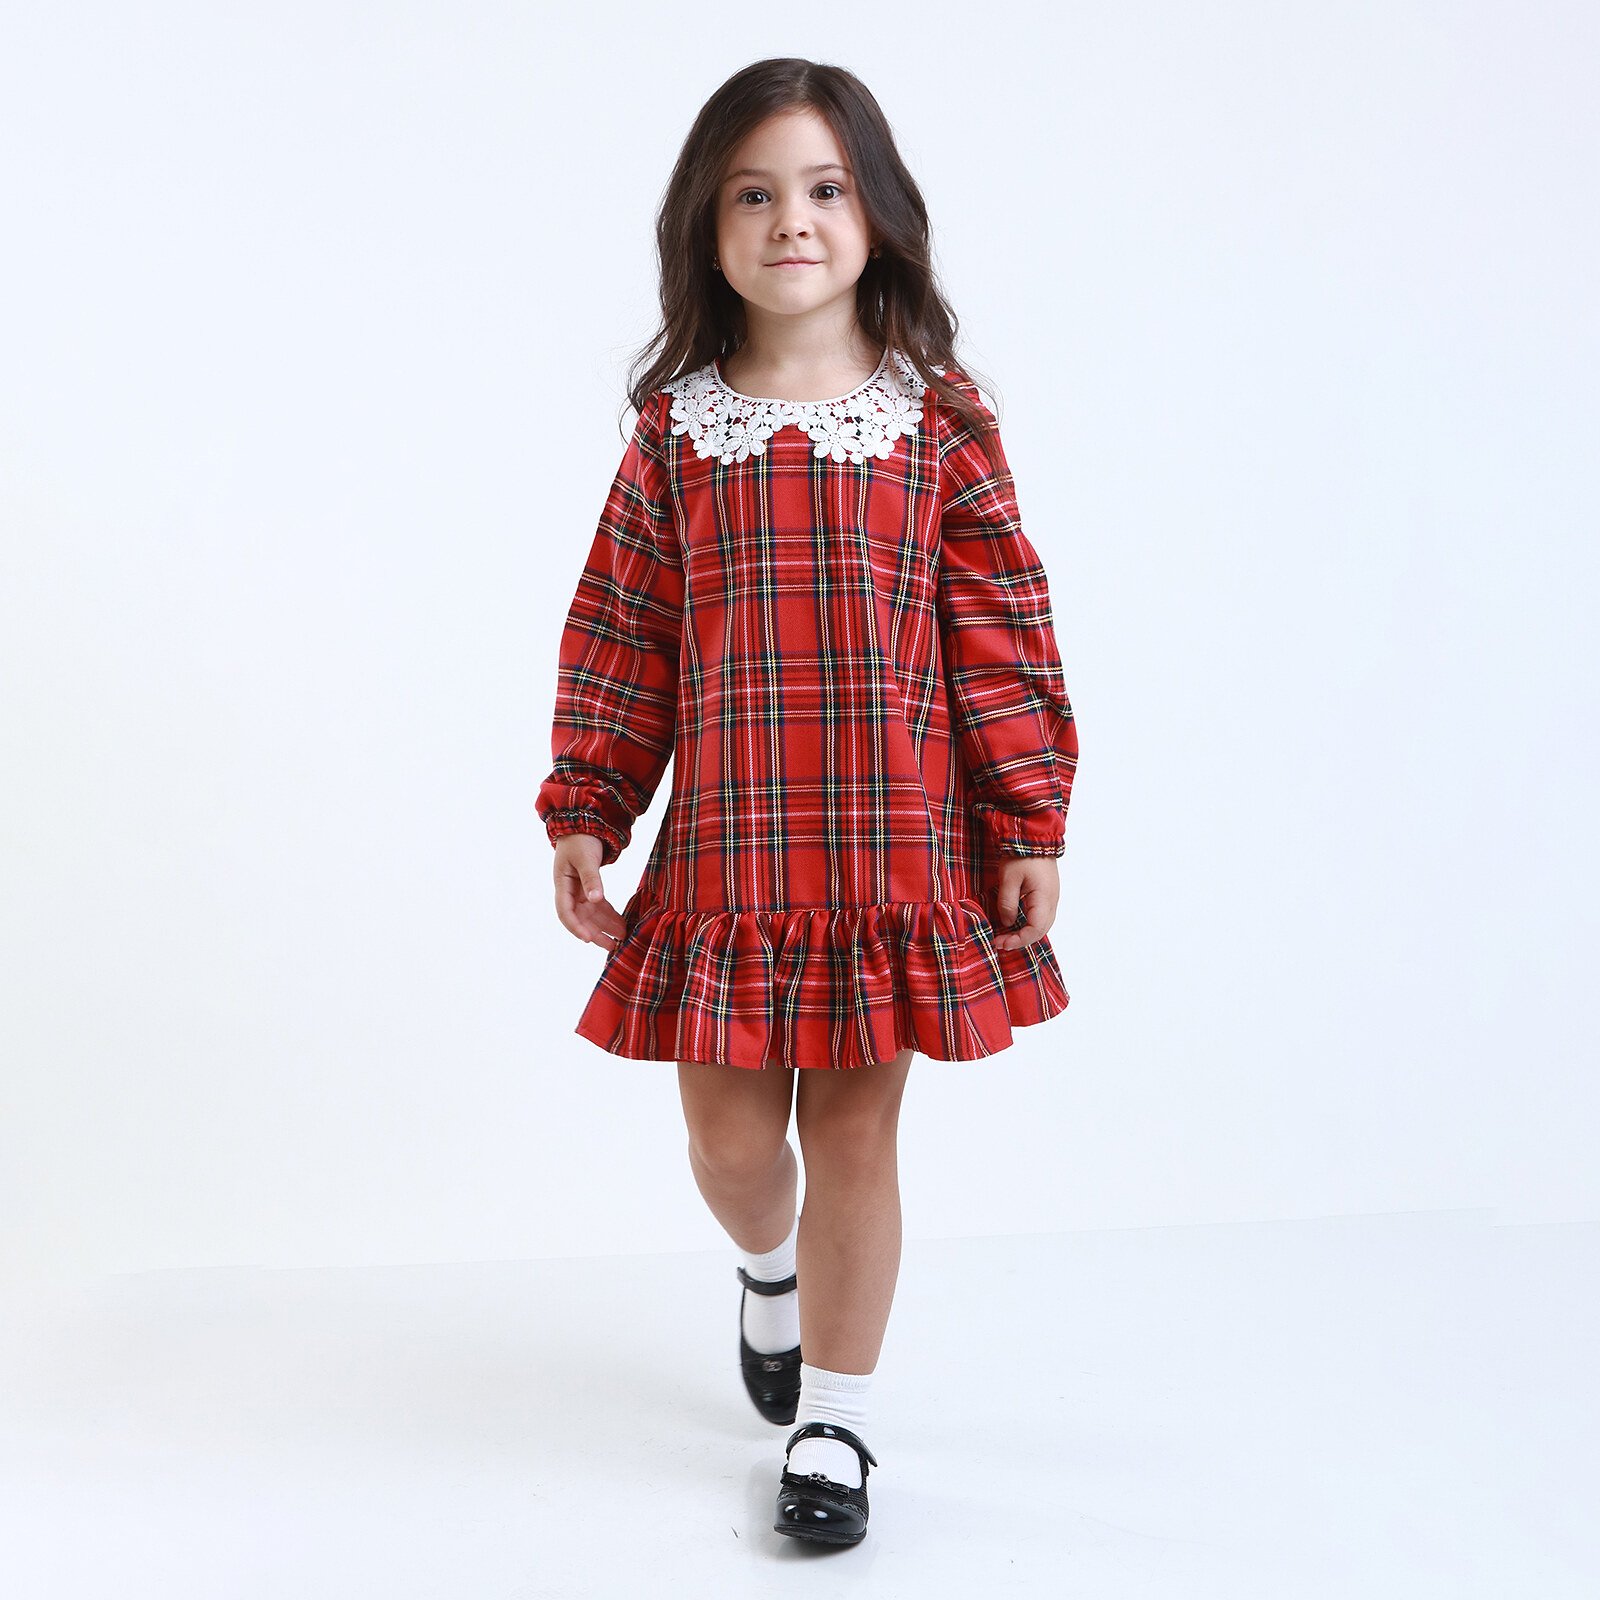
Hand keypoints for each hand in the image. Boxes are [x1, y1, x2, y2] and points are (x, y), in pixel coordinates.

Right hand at [553, 833, 626, 949]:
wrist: (583, 824)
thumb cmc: (580, 840)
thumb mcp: (586, 858)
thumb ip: (591, 878)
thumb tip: (595, 899)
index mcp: (562, 884)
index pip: (565, 911)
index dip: (575, 926)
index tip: (587, 939)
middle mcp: (569, 891)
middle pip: (580, 918)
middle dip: (595, 933)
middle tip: (611, 946)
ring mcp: (580, 891)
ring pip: (591, 915)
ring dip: (605, 927)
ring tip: (621, 938)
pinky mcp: (590, 888)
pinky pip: (599, 906)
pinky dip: (609, 916)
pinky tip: (620, 925)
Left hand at [992, 856, 1059, 950]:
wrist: (1034, 837)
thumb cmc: (1021, 856)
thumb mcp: (1008, 879)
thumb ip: (1007, 903)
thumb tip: (1008, 923)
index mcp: (1044, 899)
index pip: (1034, 930)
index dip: (1017, 940)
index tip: (1000, 942)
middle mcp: (1052, 901)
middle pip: (1041, 931)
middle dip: (1021, 940)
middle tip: (1000, 942)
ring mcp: (1052, 898)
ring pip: (1043, 925)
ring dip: (1026, 933)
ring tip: (1007, 936)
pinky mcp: (1048, 894)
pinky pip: (1042, 916)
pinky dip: (1030, 924)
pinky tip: (1016, 923)